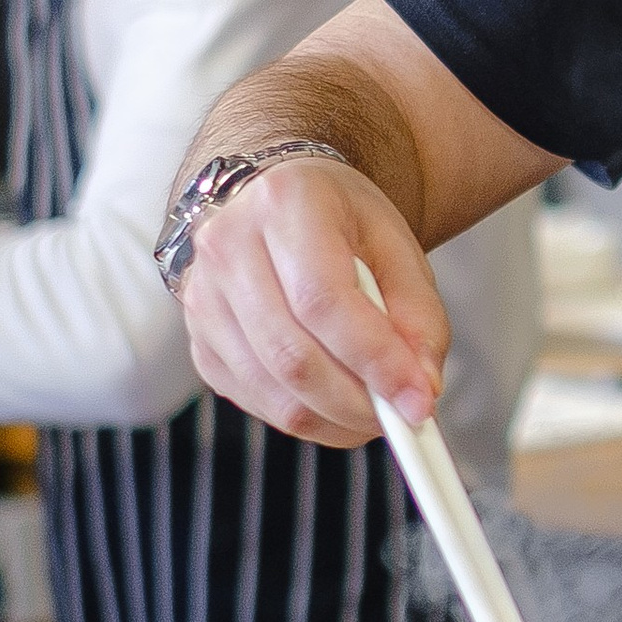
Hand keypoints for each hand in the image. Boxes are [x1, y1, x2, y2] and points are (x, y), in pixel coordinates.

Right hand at [174, 159, 450, 445]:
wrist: (282, 205)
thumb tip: (421, 390)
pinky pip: (258, 402)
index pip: (323, 301)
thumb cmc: (341, 223)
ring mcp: (203, 299)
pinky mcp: (200, 345)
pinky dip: (308, 415)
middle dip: (358, 402)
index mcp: (283, 204)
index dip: (374, 359)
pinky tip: (337, 401)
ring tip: (377, 410)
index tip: (418, 399)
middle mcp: (228, 247)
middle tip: (404, 416)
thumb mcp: (397, 247)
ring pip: (274, 391)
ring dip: (337, 418)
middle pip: (293, 356)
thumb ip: (418, 317)